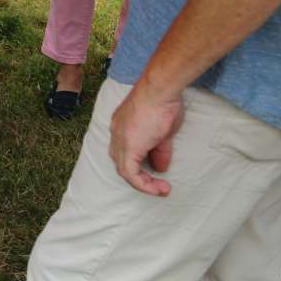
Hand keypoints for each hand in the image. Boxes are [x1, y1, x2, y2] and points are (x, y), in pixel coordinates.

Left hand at [108, 82, 185, 196]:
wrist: (160, 90)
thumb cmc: (164, 103)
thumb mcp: (163, 131)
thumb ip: (159, 150)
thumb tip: (160, 168)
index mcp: (121, 125)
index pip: (124, 150)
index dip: (138, 163)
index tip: (157, 170)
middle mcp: (116, 133)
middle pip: (121, 161)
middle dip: (139, 176)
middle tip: (158, 184)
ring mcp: (120, 140)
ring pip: (124, 170)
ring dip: (142, 183)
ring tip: (161, 190)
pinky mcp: (128, 147)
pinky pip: (130, 174)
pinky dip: (143, 184)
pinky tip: (158, 189)